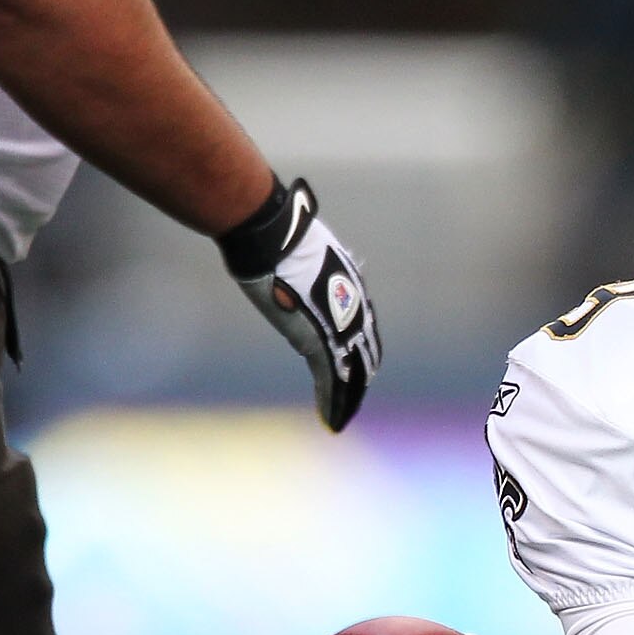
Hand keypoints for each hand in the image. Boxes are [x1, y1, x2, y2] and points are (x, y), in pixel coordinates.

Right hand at [219, 177, 381, 431]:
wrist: (268, 232)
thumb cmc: (273, 226)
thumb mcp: (294, 235)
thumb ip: (296, 241)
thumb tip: (285, 212)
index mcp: (350, 281)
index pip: (361, 320)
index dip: (361, 341)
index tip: (358, 355)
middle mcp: (354, 305)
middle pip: (365, 349)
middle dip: (361, 374)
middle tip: (354, 396)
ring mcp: (341, 325)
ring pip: (354, 372)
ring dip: (349, 398)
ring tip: (343, 417)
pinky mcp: (323, 342)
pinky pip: (335, 382)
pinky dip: (334, 404)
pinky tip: (333, 422)